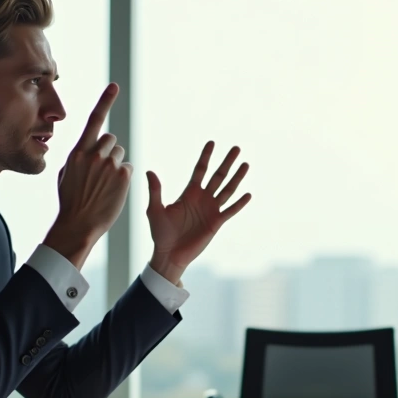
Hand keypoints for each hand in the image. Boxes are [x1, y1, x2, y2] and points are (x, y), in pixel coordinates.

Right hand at [43, 83, 132, 269]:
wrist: (78, 224)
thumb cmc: (71, 201)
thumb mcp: (67, 174)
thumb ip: (79, 156)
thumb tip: (89, 147)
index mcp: (78, 151)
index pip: (95, 120)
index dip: (105, 101)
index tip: (116, 86)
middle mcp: (94, 154)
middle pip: (111, 140)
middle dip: (108, 152)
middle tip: (100, 173)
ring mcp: (109, 164)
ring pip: (120, 154)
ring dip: (116, 165)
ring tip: (104, 185)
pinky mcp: (123, 175)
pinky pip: (128, 168)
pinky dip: (123, 178)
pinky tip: (113, 190)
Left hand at [147, 141, 251, 284]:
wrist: (169, 254)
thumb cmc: (160, 232)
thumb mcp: (155, 210)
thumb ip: (155, 191)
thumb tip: (149, 171)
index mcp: (189, 193)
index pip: (200, 170)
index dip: (206, 156)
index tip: (212, 142)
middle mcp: (202, 198)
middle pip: (218, 176)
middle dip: (227, 162)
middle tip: (236, 148)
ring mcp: (211, 210)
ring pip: (227, 190)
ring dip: (237, 177)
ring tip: (245, 164)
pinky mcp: (216, 223)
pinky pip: (230, 210)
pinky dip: (239, 203)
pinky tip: (248, 194)